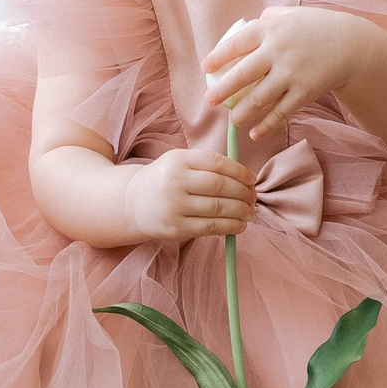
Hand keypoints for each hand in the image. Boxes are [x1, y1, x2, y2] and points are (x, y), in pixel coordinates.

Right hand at [123, 149, 254, 244]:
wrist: (132, 203)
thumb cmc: (165, 180)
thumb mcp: (179, 162)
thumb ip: (207, 164)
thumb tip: (245, 177)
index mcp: (178, 160)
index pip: (216, 163)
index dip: (239, 171)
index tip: (252, 179)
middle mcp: (175, 181)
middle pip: (219, 186)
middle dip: (243, 192)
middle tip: (254, 197)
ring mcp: (174, 206)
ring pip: (218, 208)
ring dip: (241, 211)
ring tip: (250, 212)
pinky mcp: (176, 228)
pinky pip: (211, 227)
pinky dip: (231, 226)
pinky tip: (240, 225)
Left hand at [204, 5, 372, 138]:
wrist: (351, 45)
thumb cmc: (315, 28)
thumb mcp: (289, 15)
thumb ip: (264, 21)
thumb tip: (240, 35)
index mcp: (270, 29)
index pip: (236, 44)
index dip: (218, 57)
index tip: (206, 68)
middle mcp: (279, 51)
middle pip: (242, 74)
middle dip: (222, 90)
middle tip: (209, 101)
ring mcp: (292, 73)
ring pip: (259, 98)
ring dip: (242, 112)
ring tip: (232, 120)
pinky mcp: (305, 92)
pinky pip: (281, 112)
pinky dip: (266, 125)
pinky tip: (255, 133)